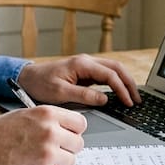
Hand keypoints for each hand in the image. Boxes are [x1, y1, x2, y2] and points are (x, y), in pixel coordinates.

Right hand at [0, 106, 86, 164]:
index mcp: (47, 113)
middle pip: (78, 143)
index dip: (74, 130)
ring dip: (59, 161)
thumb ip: (47, 119)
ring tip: (41, 157)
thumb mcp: (24, 115)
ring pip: (71, 159)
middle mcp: (51, 131)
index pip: (80, 122)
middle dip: (67, 147)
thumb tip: (65, 127)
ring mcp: (49, 152)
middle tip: (54, 149)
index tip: (68, 134)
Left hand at [15, 55, 139, 107]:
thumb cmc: (40, 84)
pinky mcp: (85, 73)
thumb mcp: (61, 92)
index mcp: (82, 64)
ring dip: (124, 82)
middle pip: (116, 68)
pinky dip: (115, 83)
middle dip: (129, 83)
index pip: (110, 74)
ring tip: (132, 97)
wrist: (28, 78)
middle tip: (137, 99)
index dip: (122, 88)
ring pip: (112, 70)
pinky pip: (105, 76)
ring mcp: (86, 66)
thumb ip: (83, 95)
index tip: (128, 102)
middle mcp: (87, 62)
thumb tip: (105, 99)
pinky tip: (120, 94)